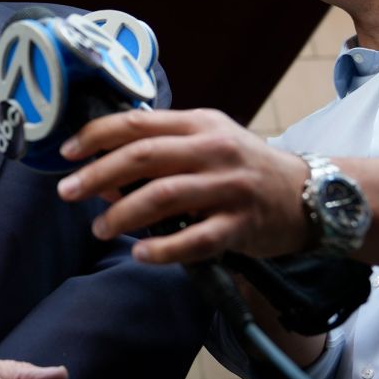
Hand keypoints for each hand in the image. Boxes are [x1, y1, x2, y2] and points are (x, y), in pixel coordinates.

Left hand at [55, 108, 309, 264]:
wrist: (311, 195)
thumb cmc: (244, 168)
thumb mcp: (206, 144)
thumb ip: (158, 153)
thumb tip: (101, 175)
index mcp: (199, 124)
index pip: (136, 124)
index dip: (95, 136)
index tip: (66, 153)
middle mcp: (213, 150)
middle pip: (142, 157)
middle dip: (97, 175)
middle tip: (68, 192)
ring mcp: (229, 188)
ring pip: (162, 196)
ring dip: (122, 214)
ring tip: (100, 229)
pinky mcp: (241, 226)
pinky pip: (195, 239)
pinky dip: (162, 248)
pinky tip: (140, 254)